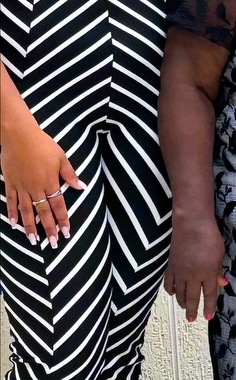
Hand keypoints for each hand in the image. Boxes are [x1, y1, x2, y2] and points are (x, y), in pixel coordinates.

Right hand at [1, 118, 82, 247]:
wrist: (19, 136)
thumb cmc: (43, 144)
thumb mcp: (61, 158)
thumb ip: (70, 174)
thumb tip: (82, 187)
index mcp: (50, 182)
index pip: (58, 206)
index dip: (62, 220)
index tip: (66, 233)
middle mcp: (36, 188)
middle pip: (43, 213)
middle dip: (48, 229)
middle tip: (52, 244)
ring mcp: (21, 187)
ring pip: (26, 211)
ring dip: (29, 227)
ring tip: (32, 240)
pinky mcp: (10, 183)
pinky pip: (11, 201)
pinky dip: (13, 213)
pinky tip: (14, 224)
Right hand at [166, 217, 225, 320]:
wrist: (191, 226)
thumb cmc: (210, 238)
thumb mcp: (220, 255)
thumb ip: (218, 271)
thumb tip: (221, 284)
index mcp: (208, 274)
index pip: (209, 294)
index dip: (209, 307)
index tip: (208, 317)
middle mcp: (193, 276)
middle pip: (192, 297)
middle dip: (192, 309)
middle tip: (191, 319)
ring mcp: (180, 272)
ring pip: (179, 292)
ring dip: (182, 302)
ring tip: (184, 309)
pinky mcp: (171, 266)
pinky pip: (169, 283)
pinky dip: (170, 290)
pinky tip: (172, 294)